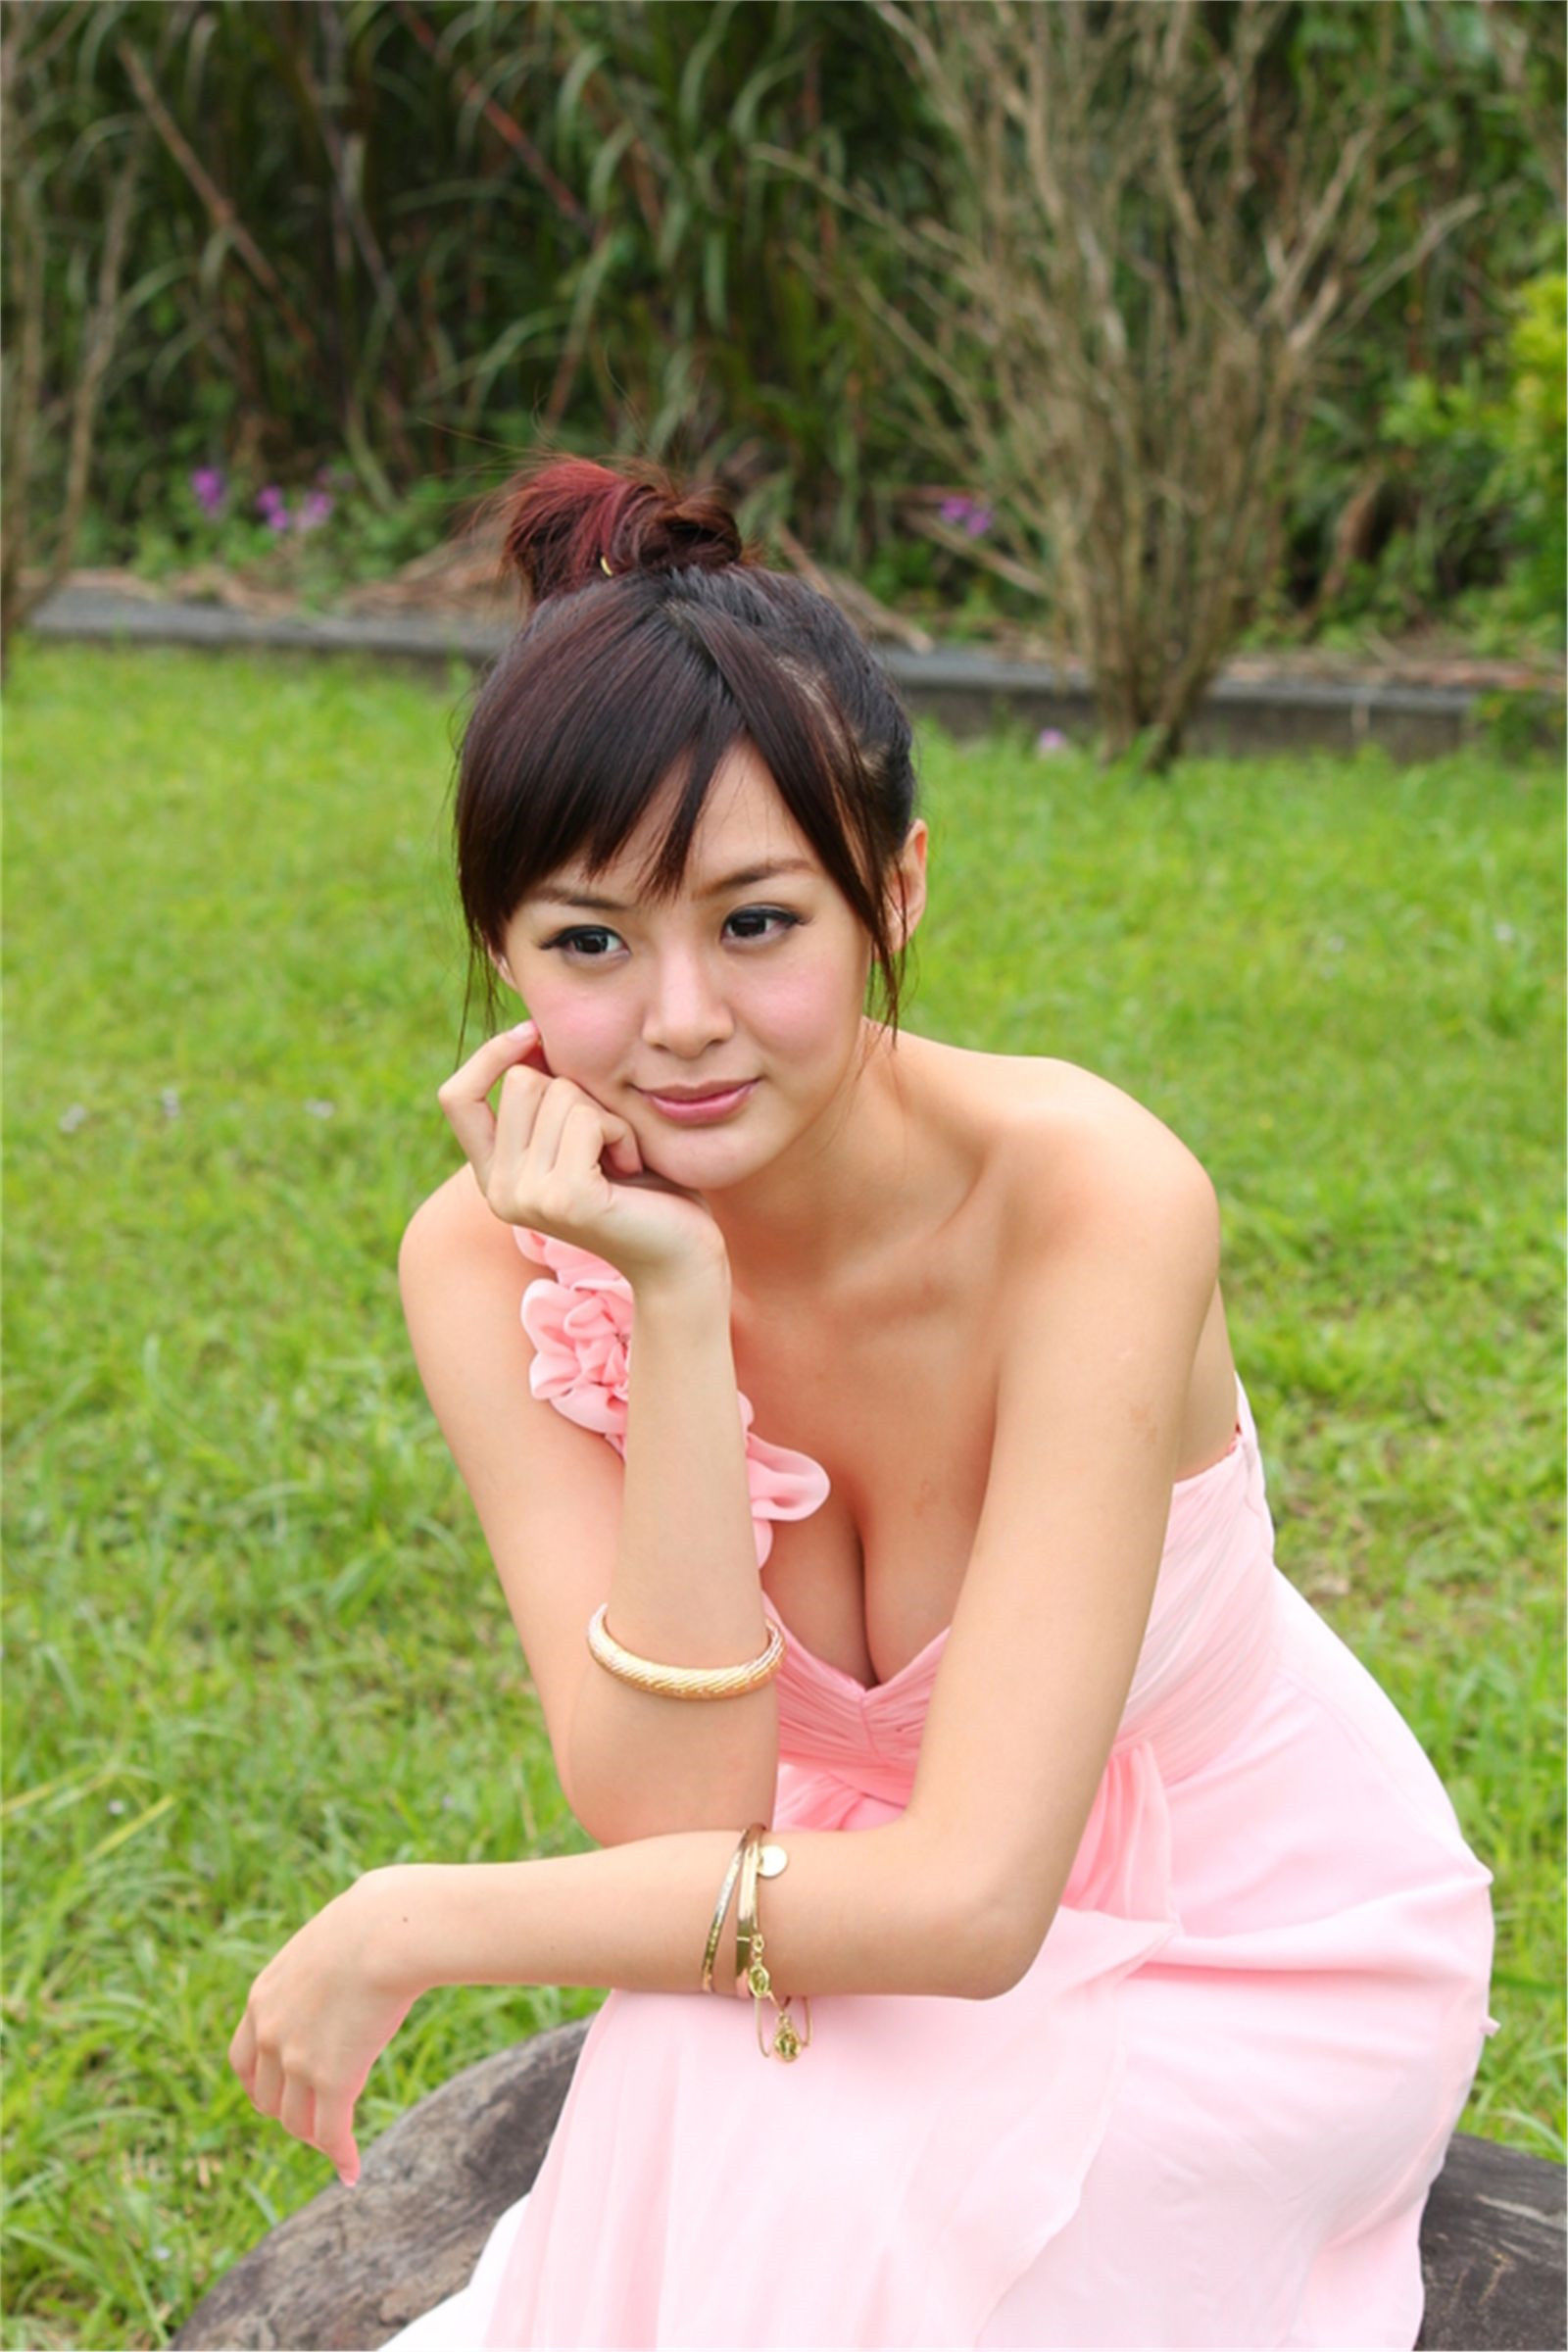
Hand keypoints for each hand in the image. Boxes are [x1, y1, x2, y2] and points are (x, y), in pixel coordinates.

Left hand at [227, 1870, 417, 2188]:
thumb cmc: (372, 1923)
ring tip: (336, 2142)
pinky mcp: (333, 2081)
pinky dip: (340, 2157)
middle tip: (315, 2118)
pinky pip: (332, 2134)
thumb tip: (345, 1958)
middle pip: (267, 2098)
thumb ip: (320, 1968)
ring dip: (315, 2135)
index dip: (259, 2085)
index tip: (277, 2095)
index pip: (243, 2061)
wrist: (387, 1931)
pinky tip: (351, 2171)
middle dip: (289, 2112)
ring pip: (298, 2121)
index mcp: (262, 1999)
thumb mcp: (327, 1943)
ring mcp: (298, 2061)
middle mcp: (269, 2035)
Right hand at [437, 1021, 728, 1291]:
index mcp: (495, 1176)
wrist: (681, 1256)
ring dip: (605, 1114)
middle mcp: (500, 1191)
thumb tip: (527, 1031)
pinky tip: (631, 1167)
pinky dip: (621, 1131)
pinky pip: (587, 1119)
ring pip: (558, 1094)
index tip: (533, 1033)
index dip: (489, 1056)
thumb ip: (550, 1096)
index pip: (457, 1097)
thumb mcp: (583, 1132)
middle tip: (606, 1137)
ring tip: (621, 1159)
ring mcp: (527, 1198)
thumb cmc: (642, 1188)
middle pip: (521, 1081)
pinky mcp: (564, 1199)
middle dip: (575, 1090)